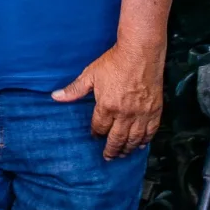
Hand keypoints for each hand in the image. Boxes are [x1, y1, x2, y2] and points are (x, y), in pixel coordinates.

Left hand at [51, 43, 163, 158]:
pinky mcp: (155, 111)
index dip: (96, 134)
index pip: (100, 127)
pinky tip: (141, 145)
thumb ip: (74, 89)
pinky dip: (145, 140)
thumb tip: (55, 97)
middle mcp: (124, 114)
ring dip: (127, 149)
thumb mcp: (90, 74)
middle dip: (111, 149)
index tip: (95, 136)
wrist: (140, 53)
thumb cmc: (114, 62)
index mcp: (107, 106)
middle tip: (108, 157)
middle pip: (117, 139)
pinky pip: (150, 131)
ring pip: (134, 139)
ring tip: (122, 154)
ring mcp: (141, 114)